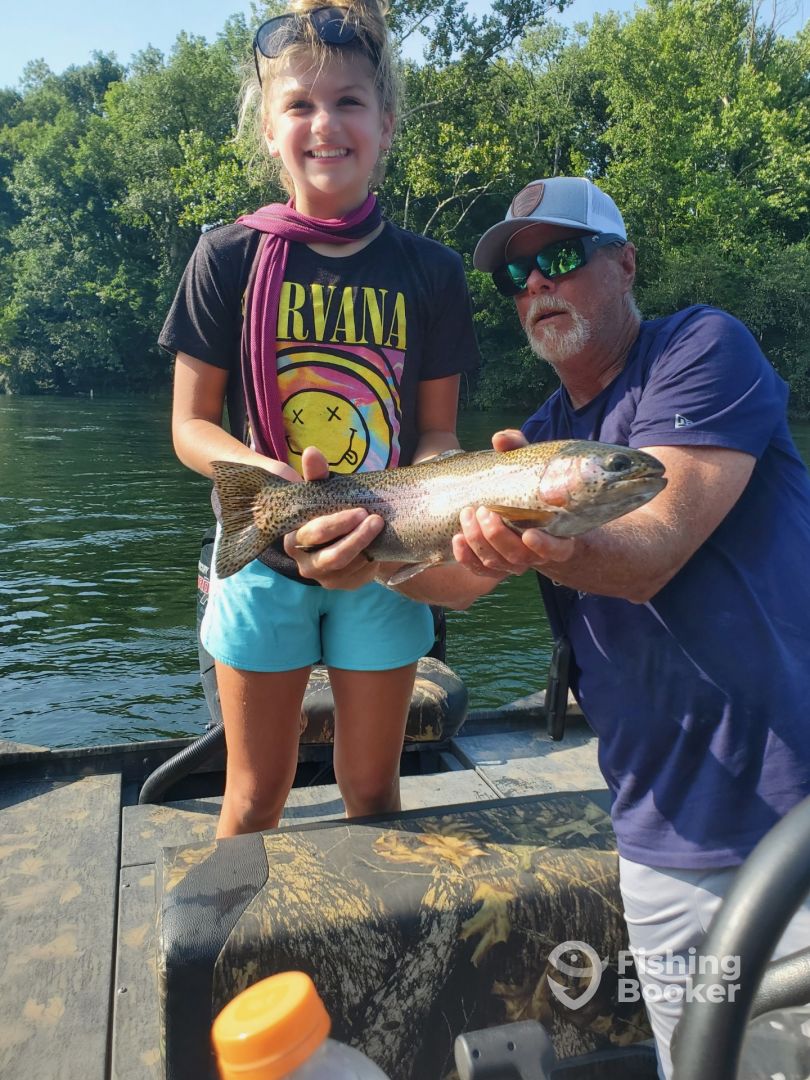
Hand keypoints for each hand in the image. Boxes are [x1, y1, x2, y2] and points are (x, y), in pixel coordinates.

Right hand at [283, 446, 384, 589]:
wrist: (338, 533)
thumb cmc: (328, 509)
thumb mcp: (322, 491)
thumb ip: (317, 474)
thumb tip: (312, 452)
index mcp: (294, 539)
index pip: (315, 534)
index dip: (338, 523)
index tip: (361, 510)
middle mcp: (305, 564)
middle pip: (334, 556)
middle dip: (358, 538)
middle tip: (376, 520)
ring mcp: (324, 578)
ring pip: (350, 567)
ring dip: (368, 548)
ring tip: (381, 529)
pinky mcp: (342, 585)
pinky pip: (360, 577)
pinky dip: (372, 561)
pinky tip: (379, 545)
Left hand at [451, 428, 574, 575]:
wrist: (522, 510)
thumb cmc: (531, 487)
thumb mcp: (530, 467)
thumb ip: (519, 450)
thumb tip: (500, 439)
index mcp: (556, 536)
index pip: (556, 550)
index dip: (544, 546)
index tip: (529, 534)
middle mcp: (535, 554)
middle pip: (517, 556)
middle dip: (497, 536)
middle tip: (484, 511)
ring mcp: (513, 562)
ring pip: (496, 562)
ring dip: (478, 541)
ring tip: (468, 515)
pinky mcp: (493, 565)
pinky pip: (479, 569)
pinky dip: (466, 556)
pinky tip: (457, 538)